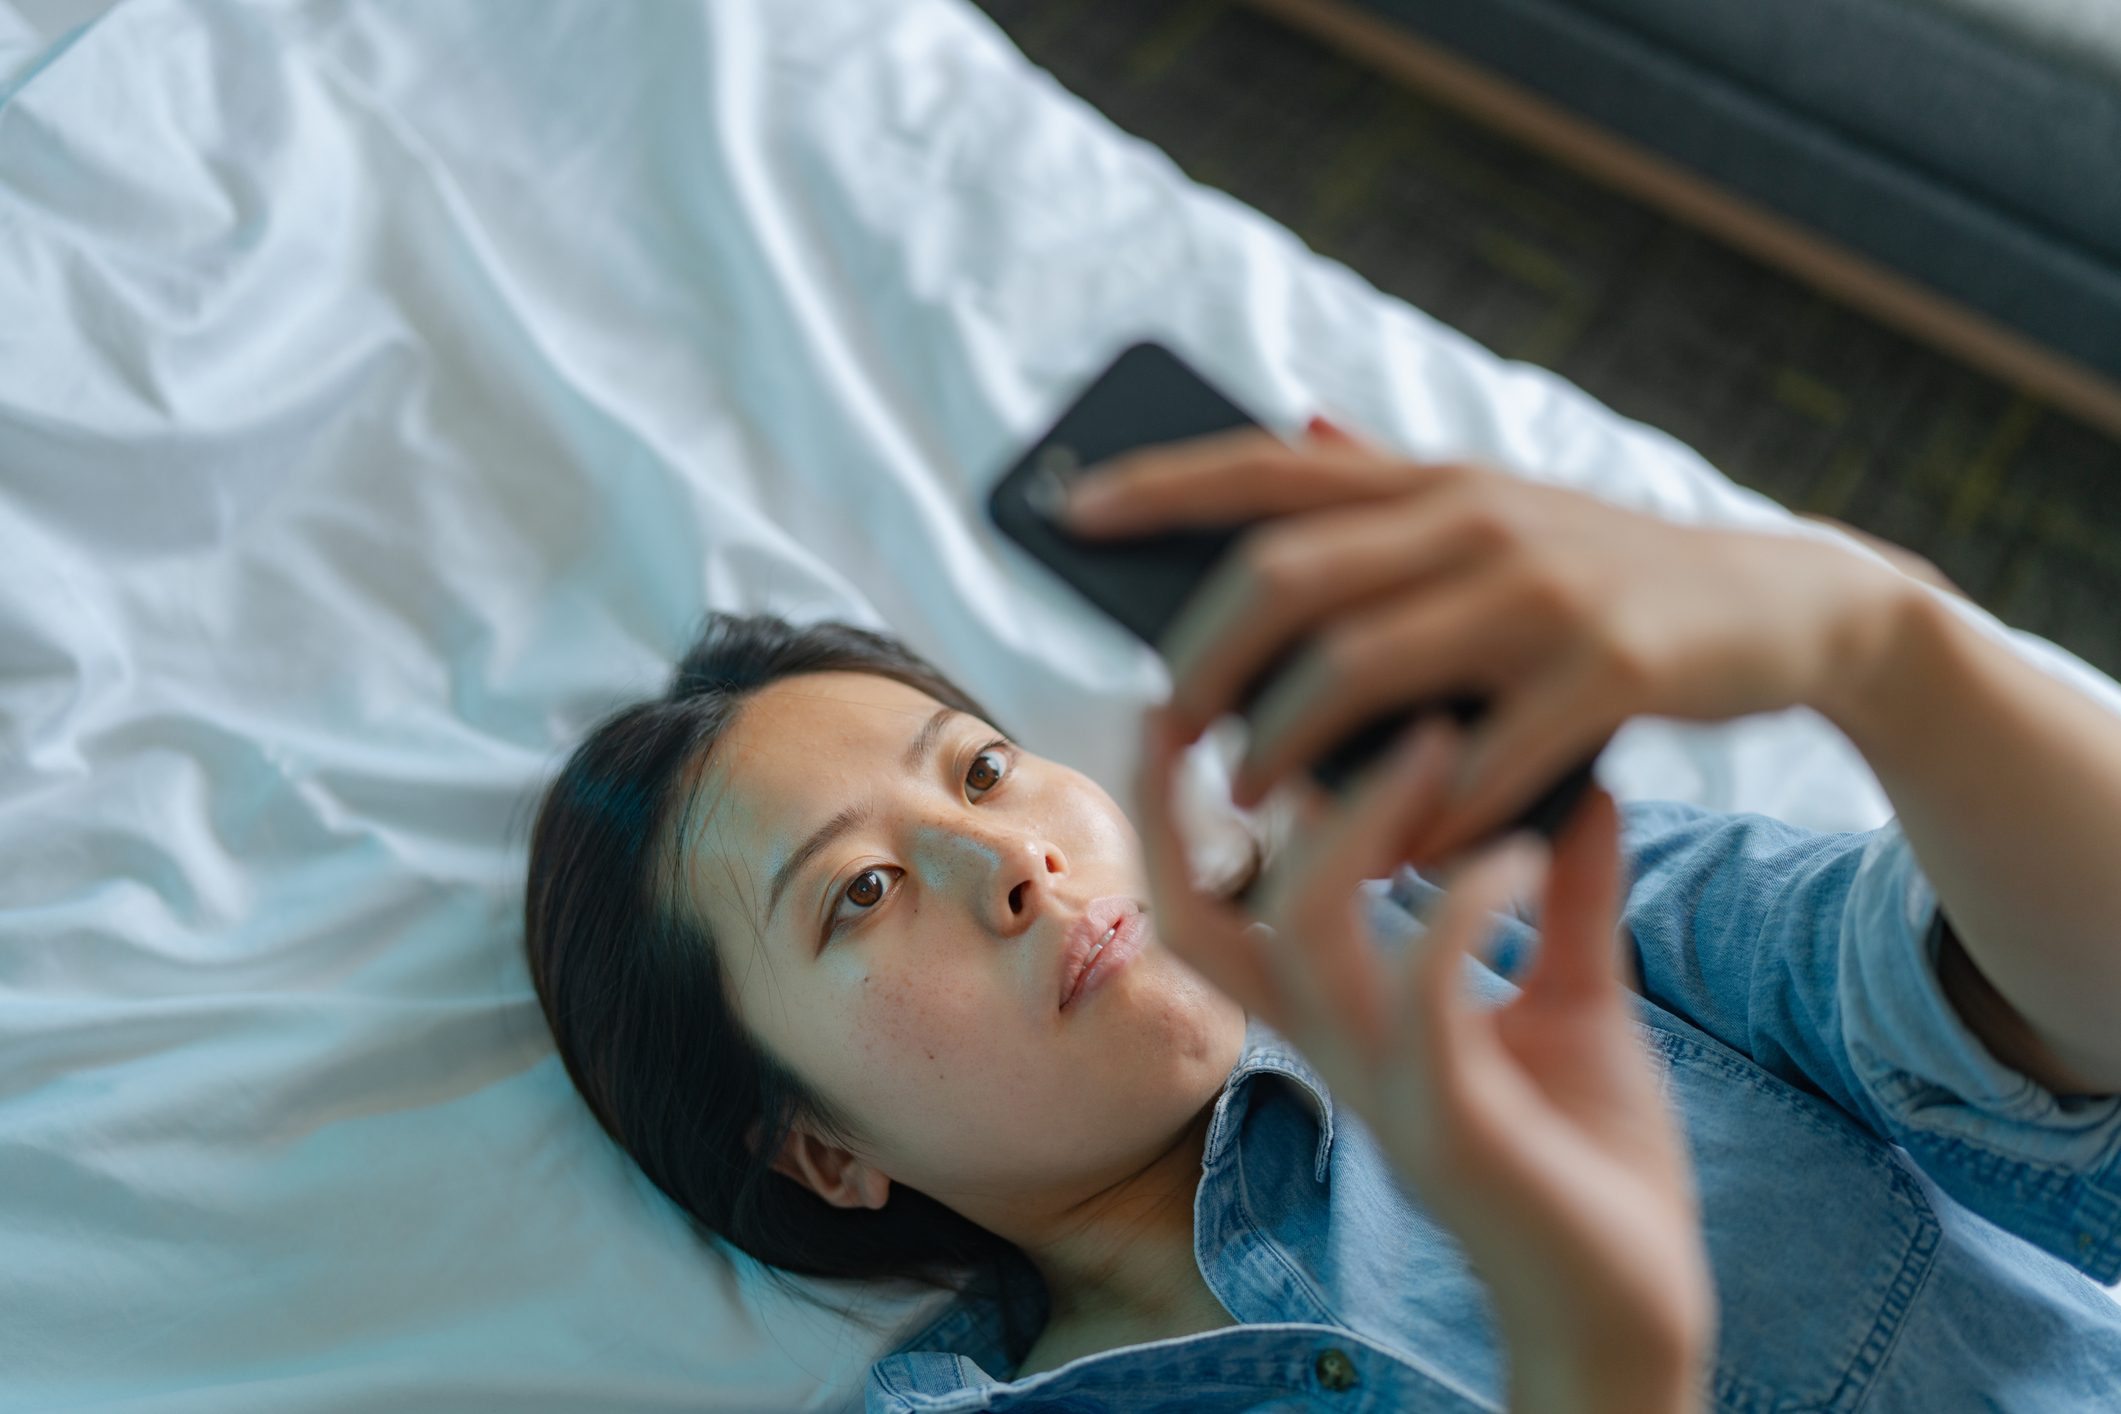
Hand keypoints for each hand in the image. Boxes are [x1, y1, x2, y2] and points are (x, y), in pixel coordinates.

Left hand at [1072, 417, 1901, 866]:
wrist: (1793, 606)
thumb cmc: (1609, 576)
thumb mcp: (1502, 511)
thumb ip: (1398, 480)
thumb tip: (1294, 420)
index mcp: (1435, 478)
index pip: (1270, 464)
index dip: (1164, 484)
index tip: (1070, 510)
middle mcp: (1475, 516)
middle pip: (1287, 573)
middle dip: (1205, 655)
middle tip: (1168, 726)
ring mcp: (1544, 590)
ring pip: (1361, 665)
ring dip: (1287, 744)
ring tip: (1251, 799)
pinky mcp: (1611, 670)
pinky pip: (1477, 755)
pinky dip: (1417, 814)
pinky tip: (1384, 852)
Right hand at [1132, 701, 1713, 1412]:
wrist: (1638, 1308)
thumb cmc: (1591, 1164)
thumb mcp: (1575, 1003)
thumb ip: (1566, 902)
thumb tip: (1581, 782)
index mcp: (1344, 1022)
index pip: (1210, 910)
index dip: (1174, 813)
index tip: (1191, 703)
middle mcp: (1338, 1050)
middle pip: (1199, 922)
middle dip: (1181, 807)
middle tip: (1236, 691)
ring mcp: (1386, 1088)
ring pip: (1304, 937)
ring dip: (1358, 825)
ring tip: (1435, 741)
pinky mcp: (1455, 1124)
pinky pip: (1422, 996)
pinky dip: (1460, 906)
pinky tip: (1521, 855)